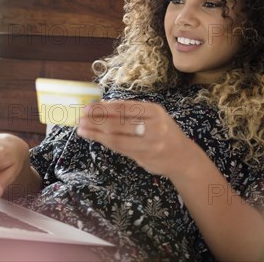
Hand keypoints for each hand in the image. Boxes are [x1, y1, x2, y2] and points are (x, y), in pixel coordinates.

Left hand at [77, 100, 191, 176]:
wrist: (183, 157)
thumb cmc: (164, 132)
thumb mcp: (154, 116)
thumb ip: (132, 112)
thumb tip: (103, 105)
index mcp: (155, 111)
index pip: (124, 107)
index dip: (104, 107)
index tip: (88, 107)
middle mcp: (154, 126)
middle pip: (119, 122)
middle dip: (96, 120)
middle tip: (80, 118)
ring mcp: (150, 143)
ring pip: (117, 137)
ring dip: (97, 133)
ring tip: (82, 129)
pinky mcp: (145, 157)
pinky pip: (120, 149)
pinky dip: (105, 142)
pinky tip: (95, 138)